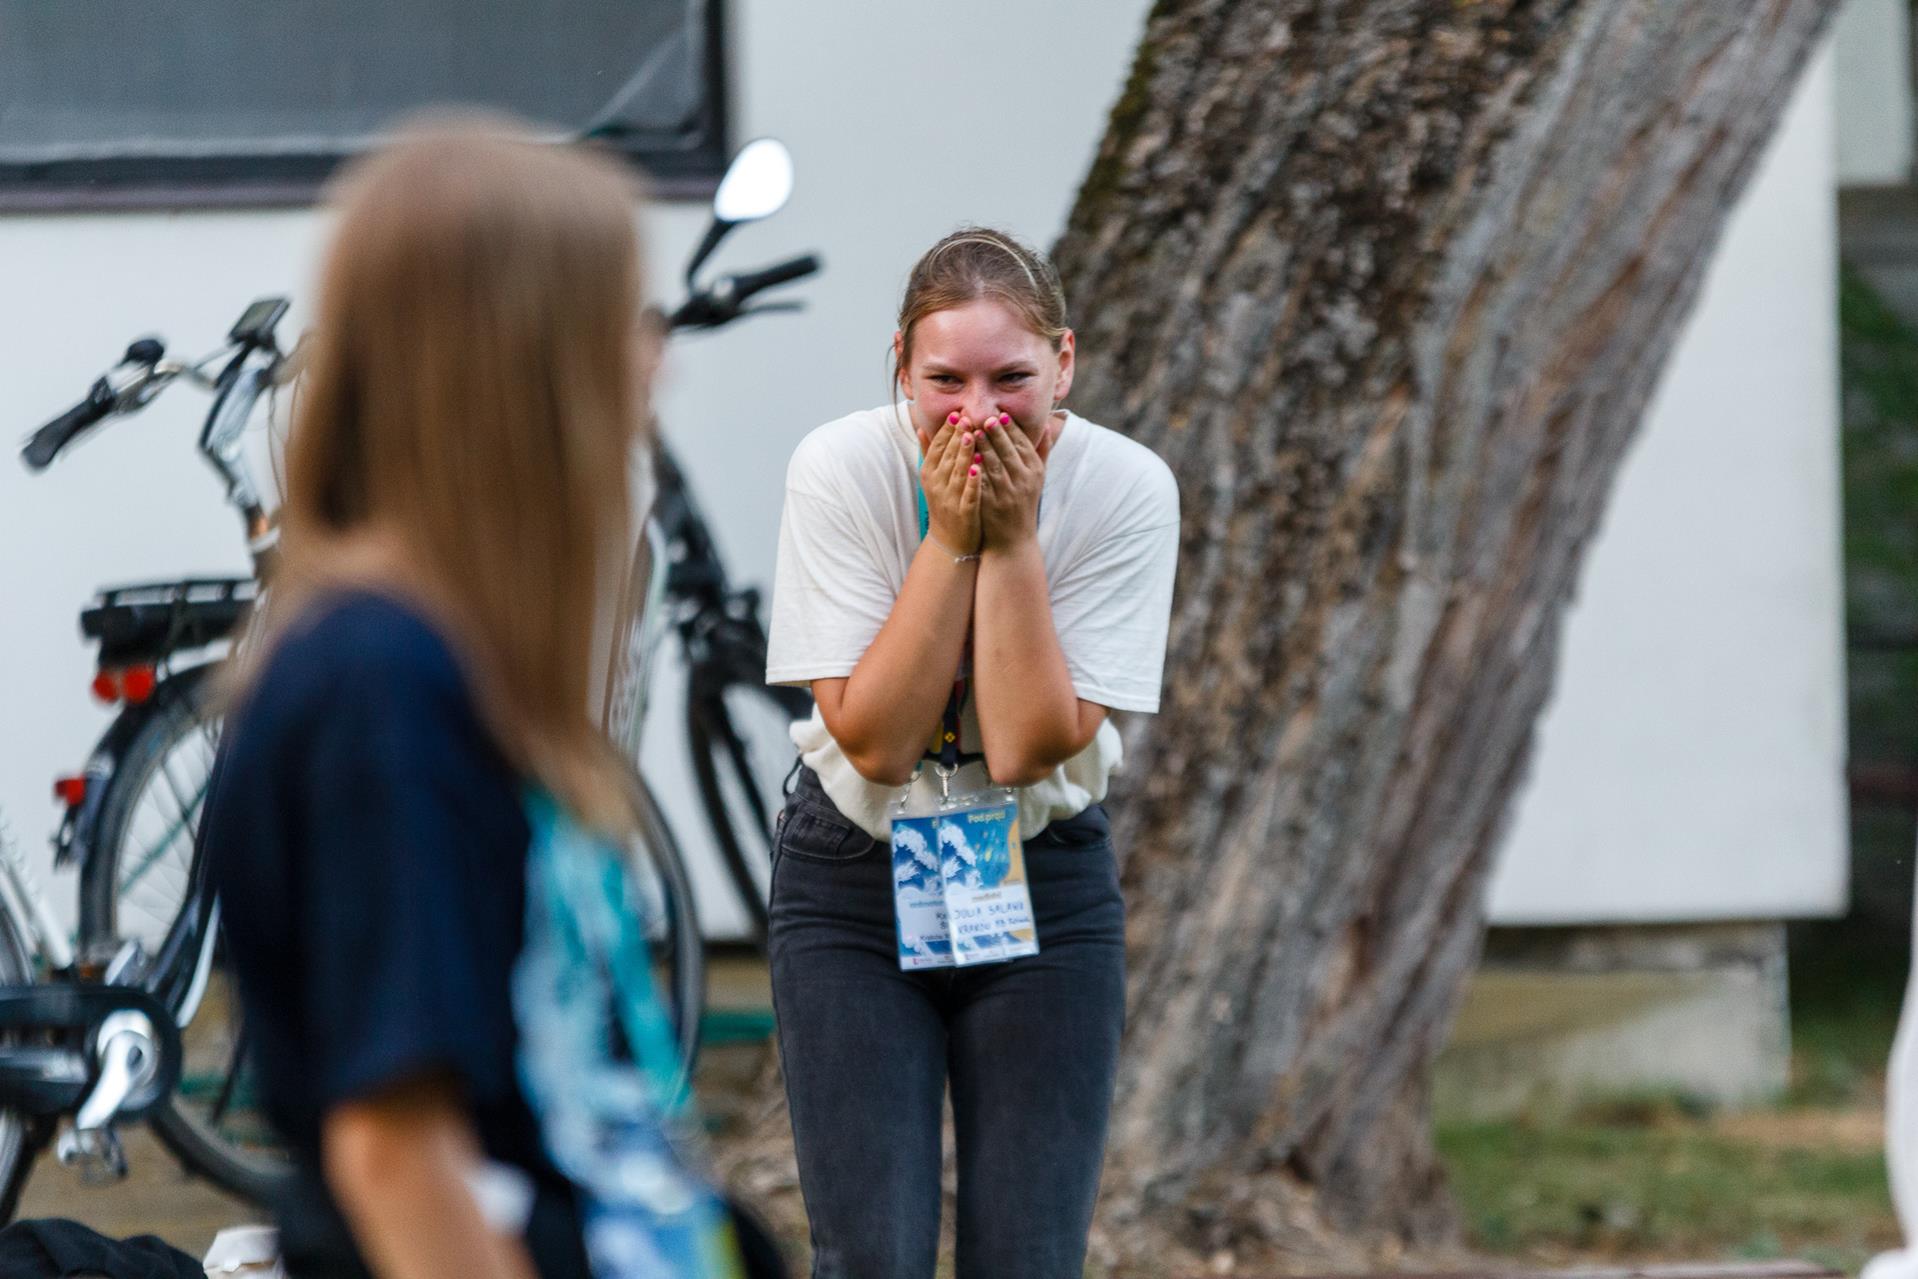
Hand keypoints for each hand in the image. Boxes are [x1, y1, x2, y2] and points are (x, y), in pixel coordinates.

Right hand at [920, 412, 981, 555]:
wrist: (949, 541)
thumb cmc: (944, 503)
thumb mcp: (932, 477)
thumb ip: (928, 452)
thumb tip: (919, 426)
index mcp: (929, 473)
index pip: (938, 447)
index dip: (947, 430)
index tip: (957, 412)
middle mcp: (936, 484)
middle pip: (947, 456)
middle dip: (957, 436)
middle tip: (967, 417)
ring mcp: (949, 499)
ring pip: (957, 472)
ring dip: (964, 454)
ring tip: (972, 436)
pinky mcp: (964, 513)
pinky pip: (968, 494)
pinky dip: (973, 482)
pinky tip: (979, 469)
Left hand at [976, 410, 1053, 550]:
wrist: (1013, 540)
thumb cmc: (1024, 503)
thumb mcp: (1038, 478)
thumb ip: (1041, 450)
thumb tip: (1045, 423)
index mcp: (1034, 472)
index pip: (1022, 445)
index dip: (1011, 429)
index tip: (1000, 414)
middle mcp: (1023, 482)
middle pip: (1008, 452)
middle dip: (996, 434)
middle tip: (985, 417)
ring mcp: (1007, 494)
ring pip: (994, 465)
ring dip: (983, 447)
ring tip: (971, 431)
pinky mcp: (991, 504)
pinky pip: (982, 483)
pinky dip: (975, 469)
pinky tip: (966, 457)